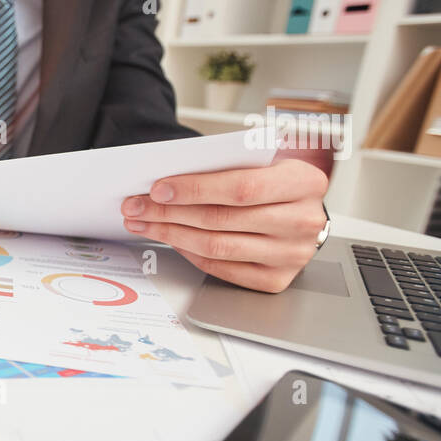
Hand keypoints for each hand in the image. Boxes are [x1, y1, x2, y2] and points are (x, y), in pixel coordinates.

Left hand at [120, 158, 328, 292]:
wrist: (303, 209)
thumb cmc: (276, 180)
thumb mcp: (264, 160)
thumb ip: (227, 164)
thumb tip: (168, 182)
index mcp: (304, 183)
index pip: (240, 188)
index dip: (194, 189)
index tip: (158, 189)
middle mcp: (302, 222)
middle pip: (221, 219)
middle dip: (169, 213)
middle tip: (136, 206)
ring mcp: (291, 255)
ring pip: (216, 246)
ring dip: (171, 234)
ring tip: (144, 223)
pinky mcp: (275, 279)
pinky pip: (220, 268)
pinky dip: (189, 253)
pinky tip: (171, 238)